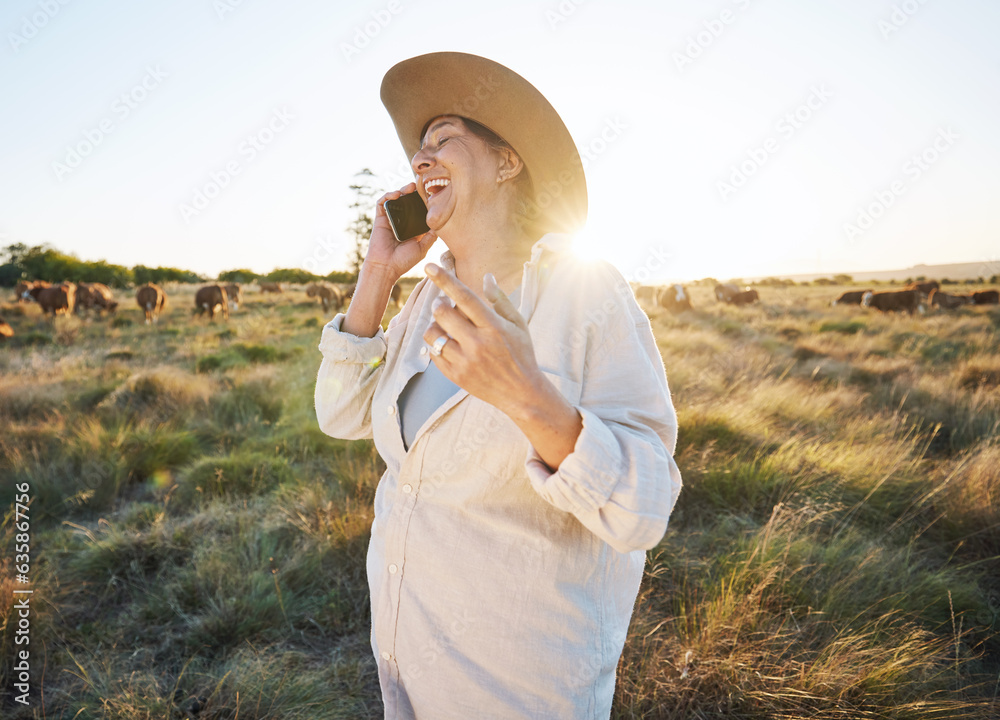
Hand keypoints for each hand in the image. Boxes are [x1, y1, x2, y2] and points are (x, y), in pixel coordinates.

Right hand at [365, 183, 437, 280]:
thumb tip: (440, 223)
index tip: (433, 193)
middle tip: (422, 186)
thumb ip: (431, 236)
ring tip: (411, 187)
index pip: (419, 210)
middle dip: (414, 192)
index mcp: (412, 227)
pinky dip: (388, 196)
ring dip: (402, 190)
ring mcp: (391, 219)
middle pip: (408, 202)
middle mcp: (402, 221)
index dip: (424, 201)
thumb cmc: (404, 261)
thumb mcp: (422, 247)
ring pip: (396, 199)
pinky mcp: (380, 218)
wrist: (386, 267)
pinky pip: (382, 203)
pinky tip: (396, 194)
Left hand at [422, 264, 542, 417]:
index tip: (429, 266)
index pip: (465, 297)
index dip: (445, 280)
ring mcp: (464, 361)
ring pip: (432, 334)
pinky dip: (436, 345)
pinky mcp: (455, 376)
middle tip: (444, 306)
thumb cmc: (521, 353)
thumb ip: (500, 300)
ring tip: (446, 327)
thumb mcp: (518, 324)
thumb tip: (487, 277)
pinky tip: (448, 344)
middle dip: (439, 304)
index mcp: (494, 327)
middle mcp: (477, 344)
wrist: (521, 392)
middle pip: (443, 314)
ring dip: (435, 325)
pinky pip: (432, 353)